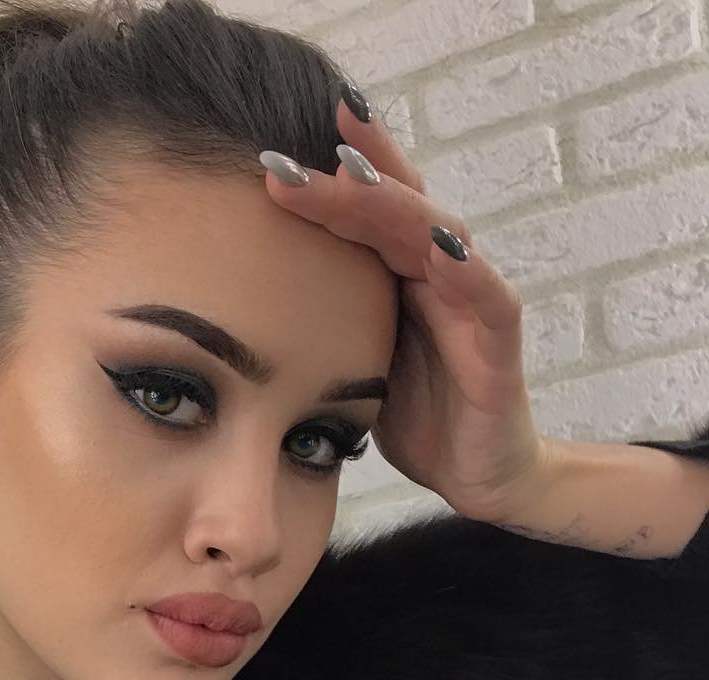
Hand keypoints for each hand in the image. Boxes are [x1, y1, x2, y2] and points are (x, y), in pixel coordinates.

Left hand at [259, 94, 552, 523]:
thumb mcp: (351, 365)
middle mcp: (438, 274)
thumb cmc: (415, 415)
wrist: (477, 474)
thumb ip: (320, 324)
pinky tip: (438, 247)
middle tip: (283, 162)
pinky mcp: (498, 343)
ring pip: (437, 235)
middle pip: (394, 207)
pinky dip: (466, 269)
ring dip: (393, 205)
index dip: (326, 175)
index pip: (365, 209)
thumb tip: (241, 306)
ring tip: (349, 179)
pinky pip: (487, 297)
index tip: (270, 146)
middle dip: (342, 178)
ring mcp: (472, 301)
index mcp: (399, 275)